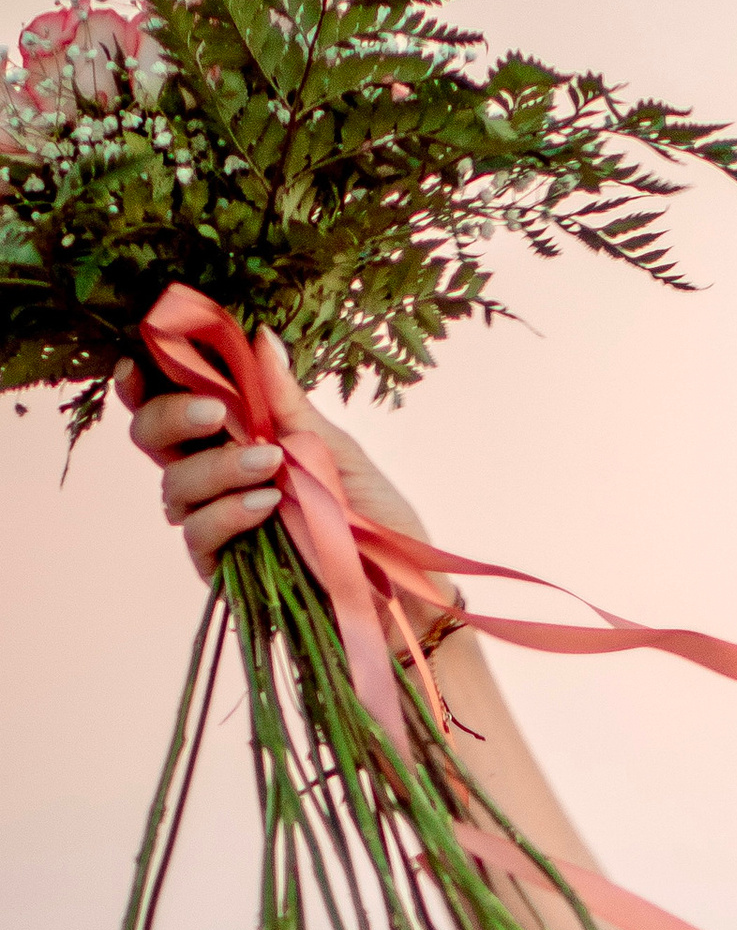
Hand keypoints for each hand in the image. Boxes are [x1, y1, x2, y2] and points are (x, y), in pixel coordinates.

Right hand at [113, 343, 435, 585]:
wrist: (402, 591)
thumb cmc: (373, 519)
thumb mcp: (336, 450)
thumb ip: (287, 403)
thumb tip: (260, 339)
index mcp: (234, 438)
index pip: (171, 403)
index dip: (146, 381)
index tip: (141, 362)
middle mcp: (215, 478)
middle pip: (152, 438)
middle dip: (172, 416)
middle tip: (215, 412)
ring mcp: (216, 524)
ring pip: (175, 486)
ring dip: (217, 468)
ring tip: (270, 465)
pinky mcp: (224, 570)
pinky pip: (200, 535)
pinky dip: (228, 512)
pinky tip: (267, 504)